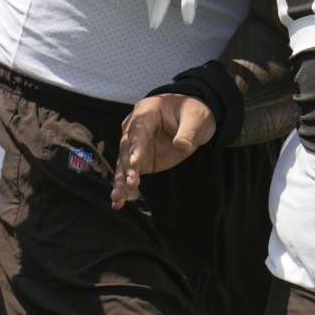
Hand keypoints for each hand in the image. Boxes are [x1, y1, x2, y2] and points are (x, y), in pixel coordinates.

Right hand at [110, 94, 215, 209]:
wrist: (191, 117)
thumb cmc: (192, 112)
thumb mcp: (195, 119)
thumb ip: (188, 132)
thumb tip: (180, 146)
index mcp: (146, 112)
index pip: (138, 130)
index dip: (136, 146)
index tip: (135, 162)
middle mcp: (134, 128)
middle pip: (127, 148)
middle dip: (128, 167)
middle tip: (130, 183)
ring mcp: (136, 145)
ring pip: (124, 163)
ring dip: (121, 181)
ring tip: (118, 198)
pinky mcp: (140, 159)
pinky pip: (129, 173)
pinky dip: (124, 187)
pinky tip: (118, 202)